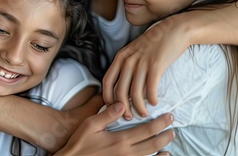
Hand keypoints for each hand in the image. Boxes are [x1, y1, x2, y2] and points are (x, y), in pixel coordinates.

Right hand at [54, 103, 174, 155]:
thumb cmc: (80, 143)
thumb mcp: (90, 125)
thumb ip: (107, 115)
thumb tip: (122, 104)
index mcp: (120, 140)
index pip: (147, 130)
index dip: (160, 123)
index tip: (169, 116)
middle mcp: (127, 153)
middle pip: (154, 144)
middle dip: (166, 135)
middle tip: (173, 127)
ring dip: (163, 147)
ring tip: (170, 140)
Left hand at [103, 16, 188, 118]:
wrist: (174, 30)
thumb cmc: (154, 43)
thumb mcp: (133, 51)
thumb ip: (126, 65)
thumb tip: (124, 86)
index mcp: (120, 57)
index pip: (107, 81)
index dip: (107, 97)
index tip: (112, 107)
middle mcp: (128, 60)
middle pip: (119, 91)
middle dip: (122, 108)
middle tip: (128, 117)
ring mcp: (141, 63)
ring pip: (135, 93)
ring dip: (138, 107)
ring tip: (143, 114)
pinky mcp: (156, 66)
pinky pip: (150, 88)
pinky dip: (152, 99)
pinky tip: (155, 103)